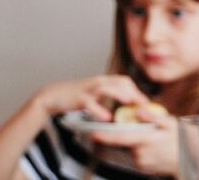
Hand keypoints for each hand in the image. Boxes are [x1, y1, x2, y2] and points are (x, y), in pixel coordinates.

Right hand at [33, 75, 148, 120]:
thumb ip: (109, 93)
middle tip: (143, 104)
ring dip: (120, 94)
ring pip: (106, 88)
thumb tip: (126, 100)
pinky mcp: (79, 98)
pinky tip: (107, 118)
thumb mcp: (96, 92)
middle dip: (133, 92)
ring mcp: (89, 89)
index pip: (124, 80)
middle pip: (119, 82)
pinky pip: (91, 103)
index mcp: (103, 81)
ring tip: (129, 103)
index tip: (144, 101)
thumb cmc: (77, 95)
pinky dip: (99, 110)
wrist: (55, 95)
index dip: (135, 89)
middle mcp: (98, 82)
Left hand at [91, 111, 178, 175]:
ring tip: (155, 141)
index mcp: (146, 140)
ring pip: (132, 149)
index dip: (106, 137)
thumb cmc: (182, 139)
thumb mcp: (170, 123)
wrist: (191, 158)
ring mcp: (142, 163)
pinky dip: (142, 151)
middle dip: (131, 135)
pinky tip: (155, 148)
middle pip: (126, 142)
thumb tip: (140, 110)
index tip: (94, 134)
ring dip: (138, 143)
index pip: (121, 138)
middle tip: (148, 132)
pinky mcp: (144, 168)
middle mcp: (141, 153)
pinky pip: (137, 156)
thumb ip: (153, 117)